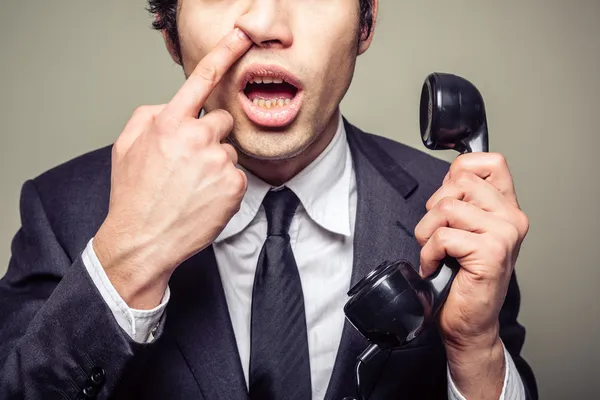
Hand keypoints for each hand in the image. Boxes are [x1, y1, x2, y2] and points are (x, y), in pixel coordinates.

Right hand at [93, 28, 251, 308]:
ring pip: (228, 151)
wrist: (143, 242)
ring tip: (192, 187)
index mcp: (169, 124)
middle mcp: (197, 138)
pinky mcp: (234, 186)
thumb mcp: (126, 147)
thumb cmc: (134, 196)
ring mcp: (218, 162)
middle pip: (221, 122)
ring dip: (216, 164)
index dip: (224, 54)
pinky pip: (237, 175)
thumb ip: (149, 116)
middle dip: (209, 137)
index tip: (242, 37)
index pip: (201, 80)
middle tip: (189, 164)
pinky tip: (204, 199)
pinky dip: (225, 186)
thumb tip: (171, 106)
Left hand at [414, 153, 529, 396]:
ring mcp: (504, 234)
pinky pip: (442, 236)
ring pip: (446, 207)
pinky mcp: (490, 253)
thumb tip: (449, 176)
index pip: (489, 161)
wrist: (469, 322)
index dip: (458, 173)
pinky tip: (436, 267)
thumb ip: (463, 201)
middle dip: (434, 208)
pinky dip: (428, 253)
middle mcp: (512, 217)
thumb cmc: (461, 277)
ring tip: (435, 253)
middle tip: (438, 236)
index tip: (448, 201)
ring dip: (427, 233)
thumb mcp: (464, 230)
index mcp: (506, 207)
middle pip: (458, 181)